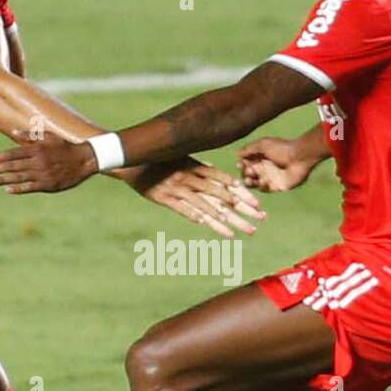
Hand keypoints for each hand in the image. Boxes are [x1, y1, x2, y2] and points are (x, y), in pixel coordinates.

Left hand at [0, 131, 96, 193]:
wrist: (84, 160)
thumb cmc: (65, 147)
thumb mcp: (49, 137)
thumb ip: (30, 136)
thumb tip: (14, 133)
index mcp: (35, 150)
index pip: (11, 154)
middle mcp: (36, 162)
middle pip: (10, 166)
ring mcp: (42, 174)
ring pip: (17, 177)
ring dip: (1, 180)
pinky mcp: (48, 185)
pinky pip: (30, 187)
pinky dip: (18, 188)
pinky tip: (7, 189)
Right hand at [133, 161, 266, 238]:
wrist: (130, 161)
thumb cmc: (157, 161)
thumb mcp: (180, 159)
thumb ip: (199, 167)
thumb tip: (214, 171)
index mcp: (196, 166)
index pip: (225, 181)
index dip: (243, 192)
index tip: (258, 203)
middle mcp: (191, 177)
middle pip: (223, 195)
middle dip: (243, 208)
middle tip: (260, 219)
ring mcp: (178, 188)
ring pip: (209, 206)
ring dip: (230, 221)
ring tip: (246, 230)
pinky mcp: (166, 198)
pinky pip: (189, 212)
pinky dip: (206, 221)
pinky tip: (221, 231)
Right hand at [237, 137, 315, 192]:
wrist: (299, 157)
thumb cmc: (282, 148)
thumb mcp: (263, 144)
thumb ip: (249, 149)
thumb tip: (237, 154)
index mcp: (260, 158)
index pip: (246, 165)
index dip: (241, 165)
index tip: (240, 164)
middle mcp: (264, 169)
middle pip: (248, 175)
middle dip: (245, 174)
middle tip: (248, 171)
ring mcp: (270, 179)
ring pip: (254, 184)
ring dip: (250, 182)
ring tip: (250, 179)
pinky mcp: (276, 187)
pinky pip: (265, 189)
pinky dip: (261, 186)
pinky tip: (263, 181)